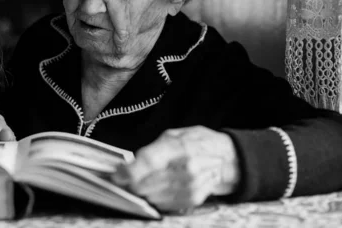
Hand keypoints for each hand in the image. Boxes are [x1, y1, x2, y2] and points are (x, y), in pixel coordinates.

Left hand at [111, 126, 239, 211]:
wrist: (225, 158)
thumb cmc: (195, 142)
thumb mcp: (172, 136)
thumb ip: (151, 150)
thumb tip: (128, 166)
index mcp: (179, 147)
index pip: (147, 162)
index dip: (127, 171)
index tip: (116, 174)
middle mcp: (186, 169)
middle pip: (145, 183)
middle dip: (130, 182)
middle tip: (125, 177)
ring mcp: (189, 187)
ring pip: (151, 196)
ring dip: (142, 191)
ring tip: (143, 181)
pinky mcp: (192, 200)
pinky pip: (162, 205)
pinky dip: (155, 197)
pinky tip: (157, 188)